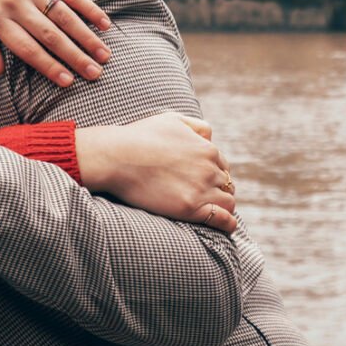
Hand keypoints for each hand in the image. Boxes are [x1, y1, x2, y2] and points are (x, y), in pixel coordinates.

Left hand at [0, 0, 110, 85]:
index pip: (26, 48)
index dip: (48, 66)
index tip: (68, 82)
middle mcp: (16, 3)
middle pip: (50, 35)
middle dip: (74, 57)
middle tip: (94, 74)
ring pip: (64, 17)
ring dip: (86, 37)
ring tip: (103, 56)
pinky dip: (90, 9)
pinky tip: (105, 25)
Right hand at [78, 113, 237, 234]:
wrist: (117, 157)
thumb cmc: (139, 137)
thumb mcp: (172, 119)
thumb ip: (196, 126)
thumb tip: (210, 137)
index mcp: (207, 148)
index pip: (223, 165)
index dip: (215, 174)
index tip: (204, 181)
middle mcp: (209, 169)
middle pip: (226, 183)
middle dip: (218, 189)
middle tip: (205, 197)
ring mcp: (201, 189)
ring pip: (228, 201)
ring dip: (224, 205)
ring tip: (215, 211)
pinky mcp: (190, 208)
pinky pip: (222, 219)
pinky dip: (228, 223)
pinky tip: (227, 225)